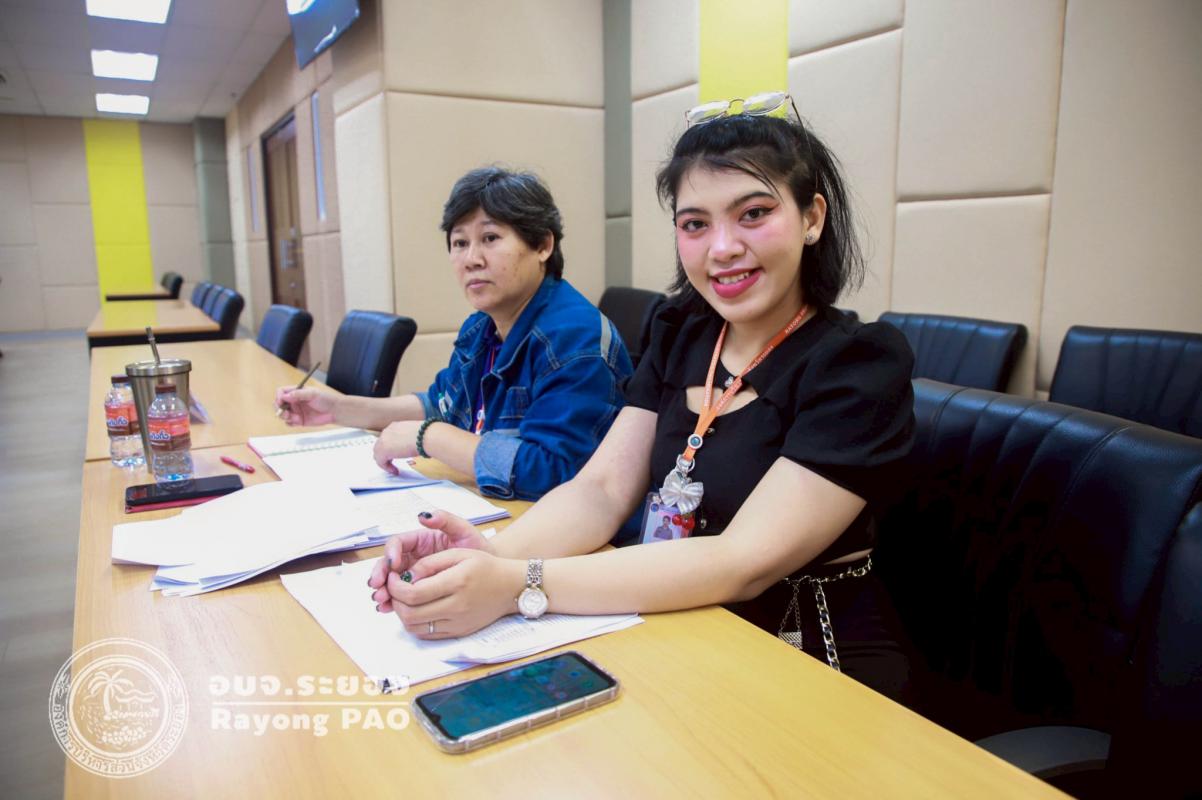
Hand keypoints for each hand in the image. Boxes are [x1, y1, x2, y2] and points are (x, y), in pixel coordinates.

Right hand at [275, 386, 336, 425]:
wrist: (334, 411)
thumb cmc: (325, 399)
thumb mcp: (313, 394)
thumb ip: (299, 394)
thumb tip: (285, 396)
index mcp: (296, 392)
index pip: (281, 392)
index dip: (279, 397)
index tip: (281, 402)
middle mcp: (294, 401)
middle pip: (278, 404)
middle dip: (279, 409)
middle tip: (286, 414)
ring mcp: (295, 411)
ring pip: (282, 414)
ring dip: (286, 417)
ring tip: (296, 418)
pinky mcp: (298, 420)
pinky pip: (289, 423)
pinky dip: (290, 423)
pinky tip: (298, 421)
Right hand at [368, 510, 493, 610]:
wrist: (489, 571)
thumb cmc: (476, 548)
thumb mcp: (464, 531)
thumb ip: (446, 520)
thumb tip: (423, 515)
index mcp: (421, 540)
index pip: (398, 543)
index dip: (390, 553)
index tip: (392, 564)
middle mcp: (413, 556)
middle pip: (388, 564)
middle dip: (381, 574)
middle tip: (378, 586)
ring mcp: (414, 574)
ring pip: (391, 581)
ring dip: (383, 590)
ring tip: (381, 600)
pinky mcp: (418, 590)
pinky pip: (400, 596)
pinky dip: (392, 602)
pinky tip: (387, 609)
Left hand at [373, 420, 423, 473]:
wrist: (425, 436)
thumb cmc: (425, 434)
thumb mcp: (414, 434)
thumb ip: (408, 438)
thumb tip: (411, 445)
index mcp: (394, 426)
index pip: (386, 438)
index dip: (389, 447)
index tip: (395, 453)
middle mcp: (386, 432)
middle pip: (379, 446)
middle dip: (385, 454)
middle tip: (391, 462)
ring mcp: (383, 441)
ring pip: (377, 454)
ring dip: (384, 461)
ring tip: (393, 467)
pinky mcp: (383, 451)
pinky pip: (380, 462)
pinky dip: (387, 467)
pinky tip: (395, 470)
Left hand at [383, 549, 524, 638]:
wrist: (511, 587)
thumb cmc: (486, 566)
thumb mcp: (459, 553)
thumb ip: (430, 563)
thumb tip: (406, 576)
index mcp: (457, 582)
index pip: (413, 593)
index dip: (395, 586)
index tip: (392, 577)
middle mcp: (457, 606)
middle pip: (410, 614)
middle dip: (395, 601)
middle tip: (395, 589)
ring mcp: (458, 623)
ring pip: (415, 627)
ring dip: (402, 614)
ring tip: (405, 599)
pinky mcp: (458, 633)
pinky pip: (427, 635)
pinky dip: (415, 624)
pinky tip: (418, 610)